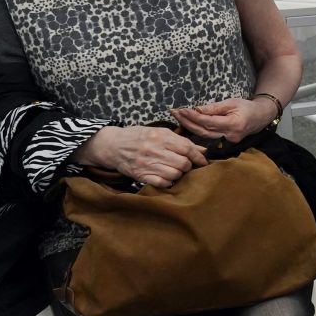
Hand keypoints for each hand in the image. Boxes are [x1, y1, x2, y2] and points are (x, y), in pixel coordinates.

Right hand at [79, 126, 207, 188]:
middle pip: (183, 163)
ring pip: (175, 174)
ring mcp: (146, 164)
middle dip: (188, 165)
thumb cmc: (138, 137)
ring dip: (178, 174)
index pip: (186, 148)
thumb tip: (202, 150)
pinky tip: (165, 176)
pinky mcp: (141, 175)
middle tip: (184, 164)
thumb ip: (180, 140)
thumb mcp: (159, 132)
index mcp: (160, 136)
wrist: (112, 145)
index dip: (198, 156)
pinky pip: (163, 183)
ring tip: (174, 169)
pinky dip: (168, 182)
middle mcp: (154, 150)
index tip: (203, 161)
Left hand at [172, 96, 277, 144]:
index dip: (193, 116)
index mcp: (233, 124)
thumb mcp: (231, 102)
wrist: (260, 117)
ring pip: (204, 136)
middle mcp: (230, 136)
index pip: (208, 122)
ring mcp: (228, 142)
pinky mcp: (225, 143)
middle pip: (203, 131)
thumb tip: (196, 110)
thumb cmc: (246, 107)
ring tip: (178, 118)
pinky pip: (208, 138)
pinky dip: (197, 132)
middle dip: (187, 122)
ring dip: (189, 127)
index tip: (181, 109)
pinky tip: (187, 126)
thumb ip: (214, 108)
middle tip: (174, 113)